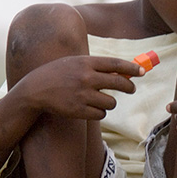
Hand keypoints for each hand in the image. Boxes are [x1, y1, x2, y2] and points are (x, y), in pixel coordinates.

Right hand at [15, 56, 141, 119]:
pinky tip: (90, 108)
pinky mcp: (78, 110)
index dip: (132, 68)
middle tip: (131, 88)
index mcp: (85, 62)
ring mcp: (82, 95)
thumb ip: (97, 67)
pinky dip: (99, 112)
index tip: (142, 71)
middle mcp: (85, 78)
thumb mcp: (75, 63)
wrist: (34, 90)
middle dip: (129, 87)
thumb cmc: (58, 74)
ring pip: (112, 102)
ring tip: (100, 100)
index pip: (116, 64)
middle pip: (119, 83)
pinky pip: (101, 114)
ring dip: (110, 103)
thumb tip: (123, 73)